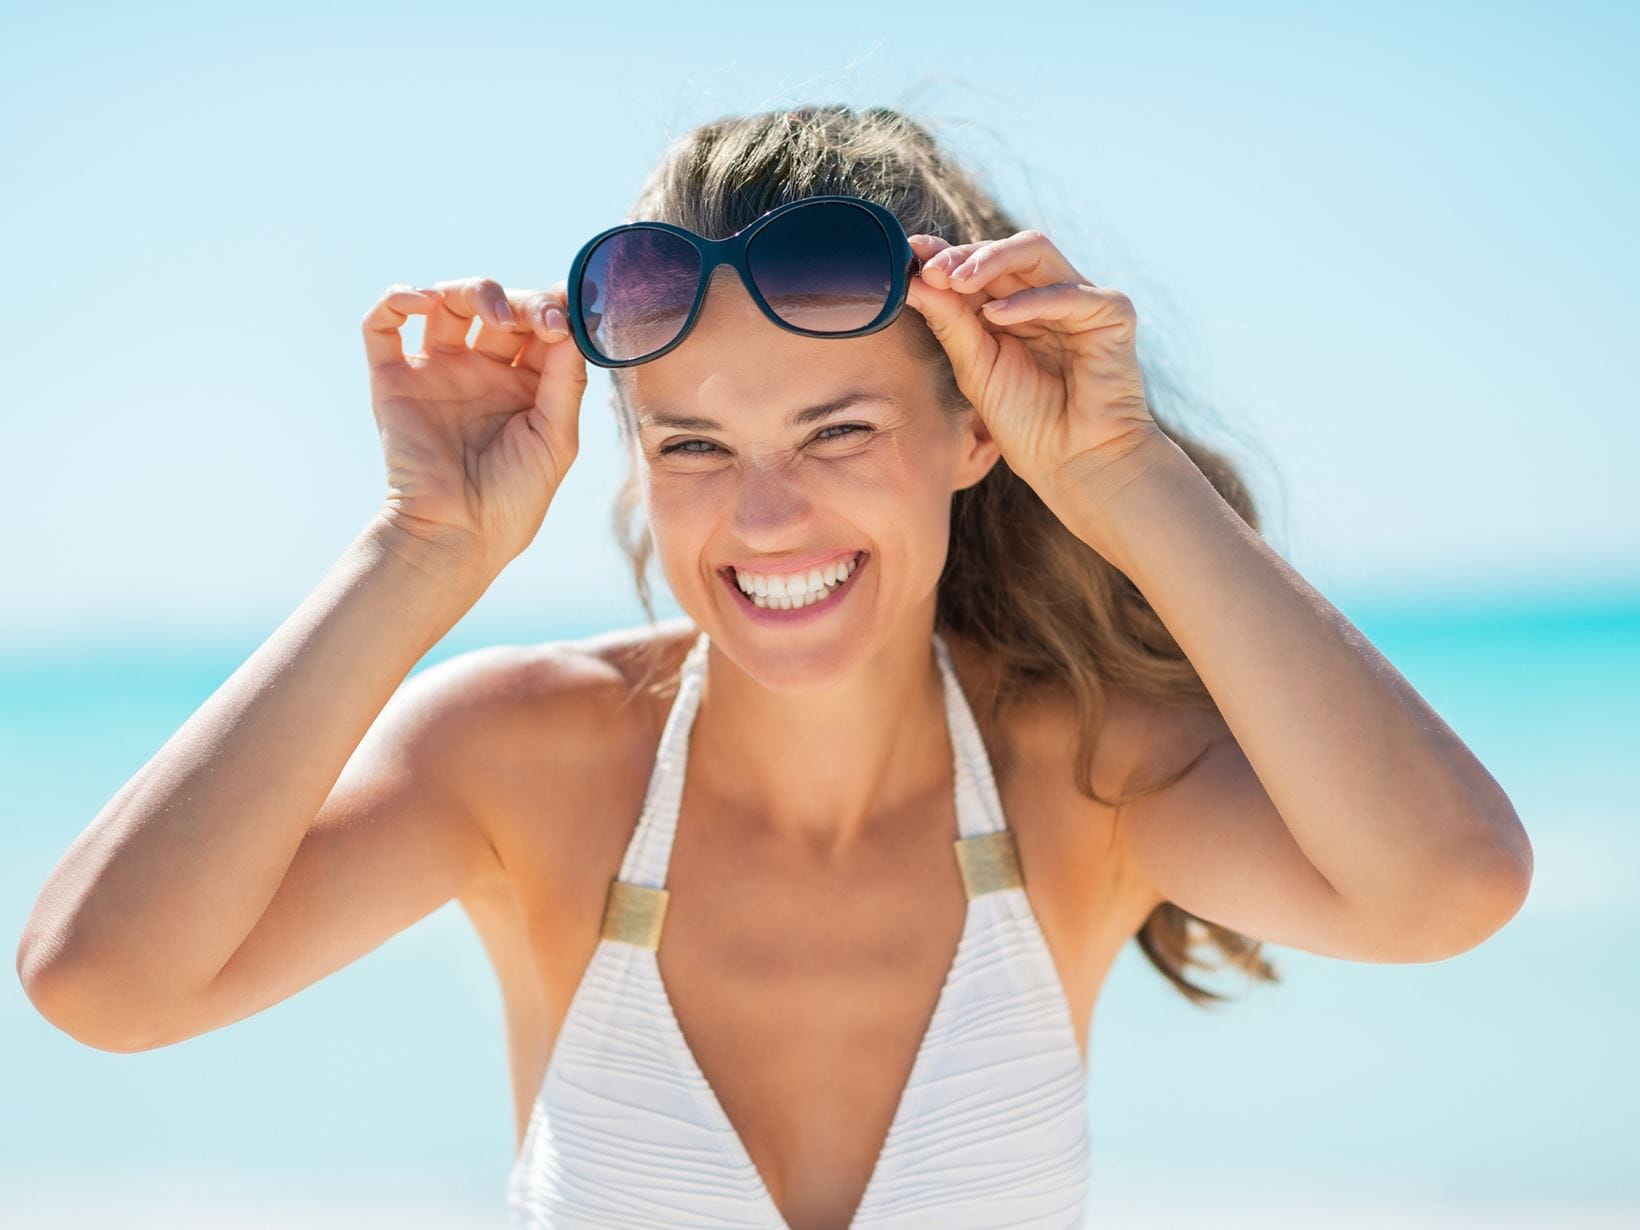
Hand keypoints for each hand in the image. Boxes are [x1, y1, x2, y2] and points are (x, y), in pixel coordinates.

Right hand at [360, 276, 587, 576]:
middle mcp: (479, 371)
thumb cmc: (514, 499)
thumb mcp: (557, 438)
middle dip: (522, 301)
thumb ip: (566, 381)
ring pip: (446, 301)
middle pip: (497, 307)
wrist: (459, 535)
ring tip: (495, 315)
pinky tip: (424, 300)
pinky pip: (382, 324)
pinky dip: (398, 298)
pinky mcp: (393, 380)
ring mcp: (436, 372)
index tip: (571, 310)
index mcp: (523, 384)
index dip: (553, 308)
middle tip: (542, 319)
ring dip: (471, 291)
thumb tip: (571, 325)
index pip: (537, 326)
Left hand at [904, 230, 1163, 505]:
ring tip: (956, 281)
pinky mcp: (1112, 313)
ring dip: (991, 261)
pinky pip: (1068, 293)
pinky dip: (1028, 301)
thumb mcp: (976, 368)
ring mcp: (1080, 300)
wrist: (1073, 463)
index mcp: (1016, 309)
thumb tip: (914, 280)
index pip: (981, 266)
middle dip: (963, 255)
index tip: (909, 256)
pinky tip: (995, 316)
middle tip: (932, 271)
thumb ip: (949, 323)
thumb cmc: (1027, 423)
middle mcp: (1047, 297)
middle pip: (1005, 251)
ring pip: (1035, 252)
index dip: (946, 256)